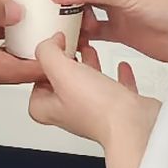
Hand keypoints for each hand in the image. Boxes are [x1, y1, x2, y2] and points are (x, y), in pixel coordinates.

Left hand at [28, 39, 159, 161]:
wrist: (132, 125)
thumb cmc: (97, 109)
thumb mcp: (61, 72)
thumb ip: (49, 53)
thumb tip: (50, 43)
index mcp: (49, 110)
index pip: (36, 83)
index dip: (42, 63)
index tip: (50, 46)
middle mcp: (71, 114)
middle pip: (62, 83)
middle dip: (65, 61)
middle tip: (68, 43)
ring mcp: (95, 113)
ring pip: (87, 85)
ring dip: (88, 66)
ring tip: (89, 48)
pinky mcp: (120, 111)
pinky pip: (115, 89)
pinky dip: (117, 76)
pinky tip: (121, 66)